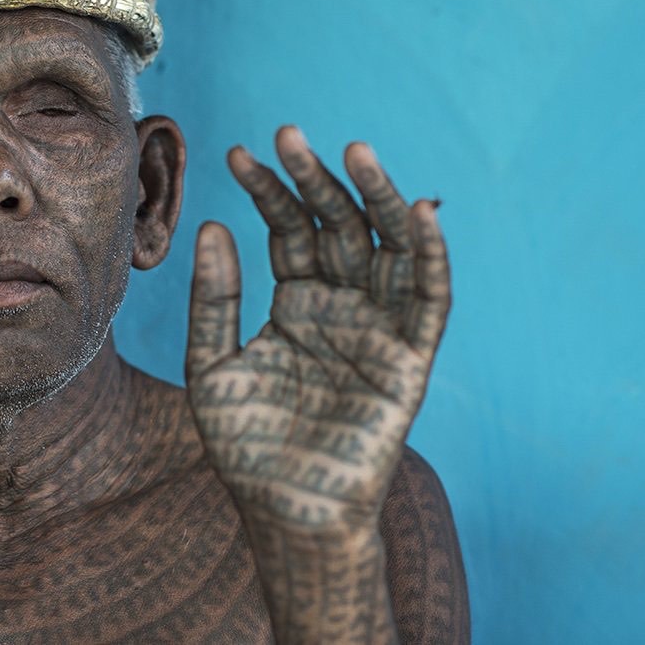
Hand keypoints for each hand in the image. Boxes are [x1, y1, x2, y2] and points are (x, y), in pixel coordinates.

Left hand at [185, 126, 449, 536]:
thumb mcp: (212, 365)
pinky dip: (432, 258)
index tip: (236, 152)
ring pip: (388, 249)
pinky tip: (421, 211)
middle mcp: (341, 307)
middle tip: (288, 132)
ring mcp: (378, 330)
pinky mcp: (411, 362)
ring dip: (378, 199)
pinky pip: (430, 302)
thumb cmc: (248, 445)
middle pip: (338, 227)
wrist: (285, 512)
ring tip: (353, 151)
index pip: (289, 230)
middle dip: (315, 179)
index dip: (268, 190)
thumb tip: (214, 225)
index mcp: (298, 303)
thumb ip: (215, 299)